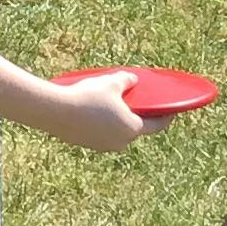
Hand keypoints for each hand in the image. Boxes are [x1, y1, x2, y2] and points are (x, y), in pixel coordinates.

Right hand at [47, 74, 163, 152]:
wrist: (55, 111)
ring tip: (110, 104)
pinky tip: (92, 110)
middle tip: (133, 101)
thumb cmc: (88, 96)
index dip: (166, 116)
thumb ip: (126, 81)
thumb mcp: (111, 82)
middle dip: (136, 115)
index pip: (157, 124)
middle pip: (135, 127)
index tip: (171, 111)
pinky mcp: (86, 144)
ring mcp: (102, 145)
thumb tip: (133, 80)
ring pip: (116, 131)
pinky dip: (101, 123)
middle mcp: (121, 141)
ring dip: (116, 120)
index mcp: (133, 128)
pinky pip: (99, 133)